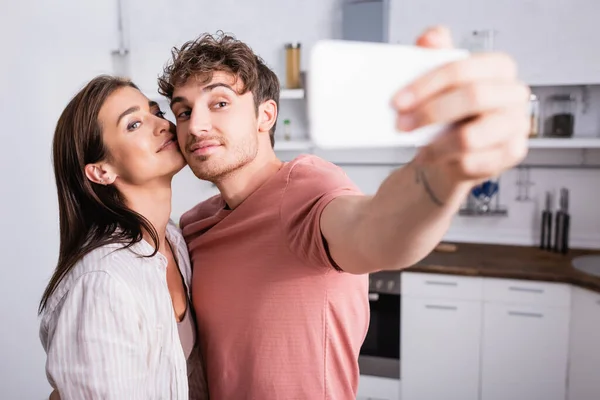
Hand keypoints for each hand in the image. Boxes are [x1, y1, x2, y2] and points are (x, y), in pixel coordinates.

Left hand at [393, 26, 529, 182]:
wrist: (454, 150)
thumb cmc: (449, 112)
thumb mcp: (440, 81)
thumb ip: (435, 55)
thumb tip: (430, 39)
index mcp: (499, 67)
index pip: (463, 69)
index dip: (428, 85)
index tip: (398, 101)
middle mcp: (513, 94)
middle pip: (472, 98)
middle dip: (430, 113)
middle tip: (401, 124)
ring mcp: (516, 125)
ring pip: (470, 136)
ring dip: (435, 143)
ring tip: (416, 145)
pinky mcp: (512, 153)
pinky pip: (473, 161)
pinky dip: (445, 161)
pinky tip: (431, 157)